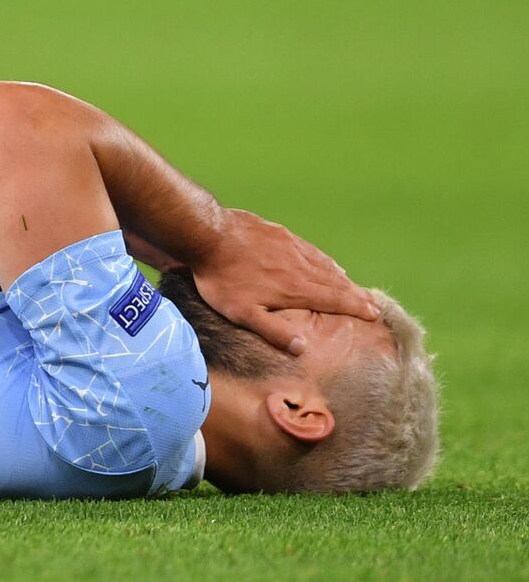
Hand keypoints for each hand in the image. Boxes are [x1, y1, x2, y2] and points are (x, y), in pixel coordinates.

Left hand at [190, 209, 381, 354]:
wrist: (208, 234)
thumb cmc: (222, 279)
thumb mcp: (243, 313)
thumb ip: (274, 331)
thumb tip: (302, 348)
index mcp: (295, 289)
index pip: (334, 300)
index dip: (356, 307)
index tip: (374, 313)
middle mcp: (300, 267)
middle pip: (336, 283)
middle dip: (355, 294)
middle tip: (373, 303)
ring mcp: (291, 247)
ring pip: (325, 265)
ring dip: (342, 278)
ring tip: (353, 286)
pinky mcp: (280, 234)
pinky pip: (310, 249)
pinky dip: (324, 259)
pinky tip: (326, 262)